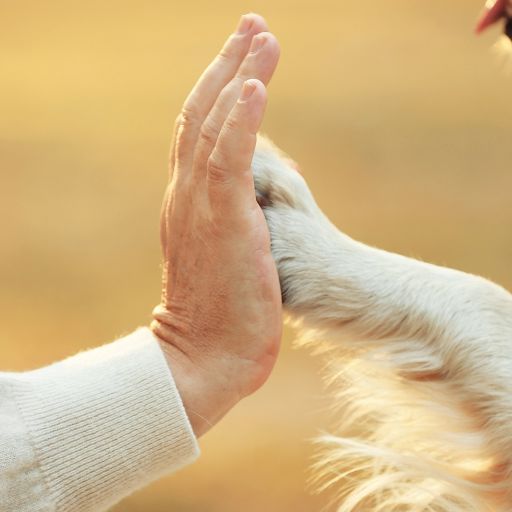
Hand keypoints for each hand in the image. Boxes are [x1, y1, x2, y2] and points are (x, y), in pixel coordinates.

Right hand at [151, 14, 281, 436]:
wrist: (208, 356)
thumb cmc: (220, 312)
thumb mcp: (219, 257)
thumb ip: (227, 222)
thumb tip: (250, 203)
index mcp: (188, 202)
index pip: (199, 134)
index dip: (219, 93)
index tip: (243, 61)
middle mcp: (187, 196)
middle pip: (203, 117)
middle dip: (228, 67)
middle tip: (252, 27)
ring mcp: (201, 207)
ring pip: (215, 128)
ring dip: (238, 77)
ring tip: (261, 37)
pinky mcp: (224, 224)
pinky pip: (228, 161)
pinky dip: (239, 121)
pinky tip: (255, 85)